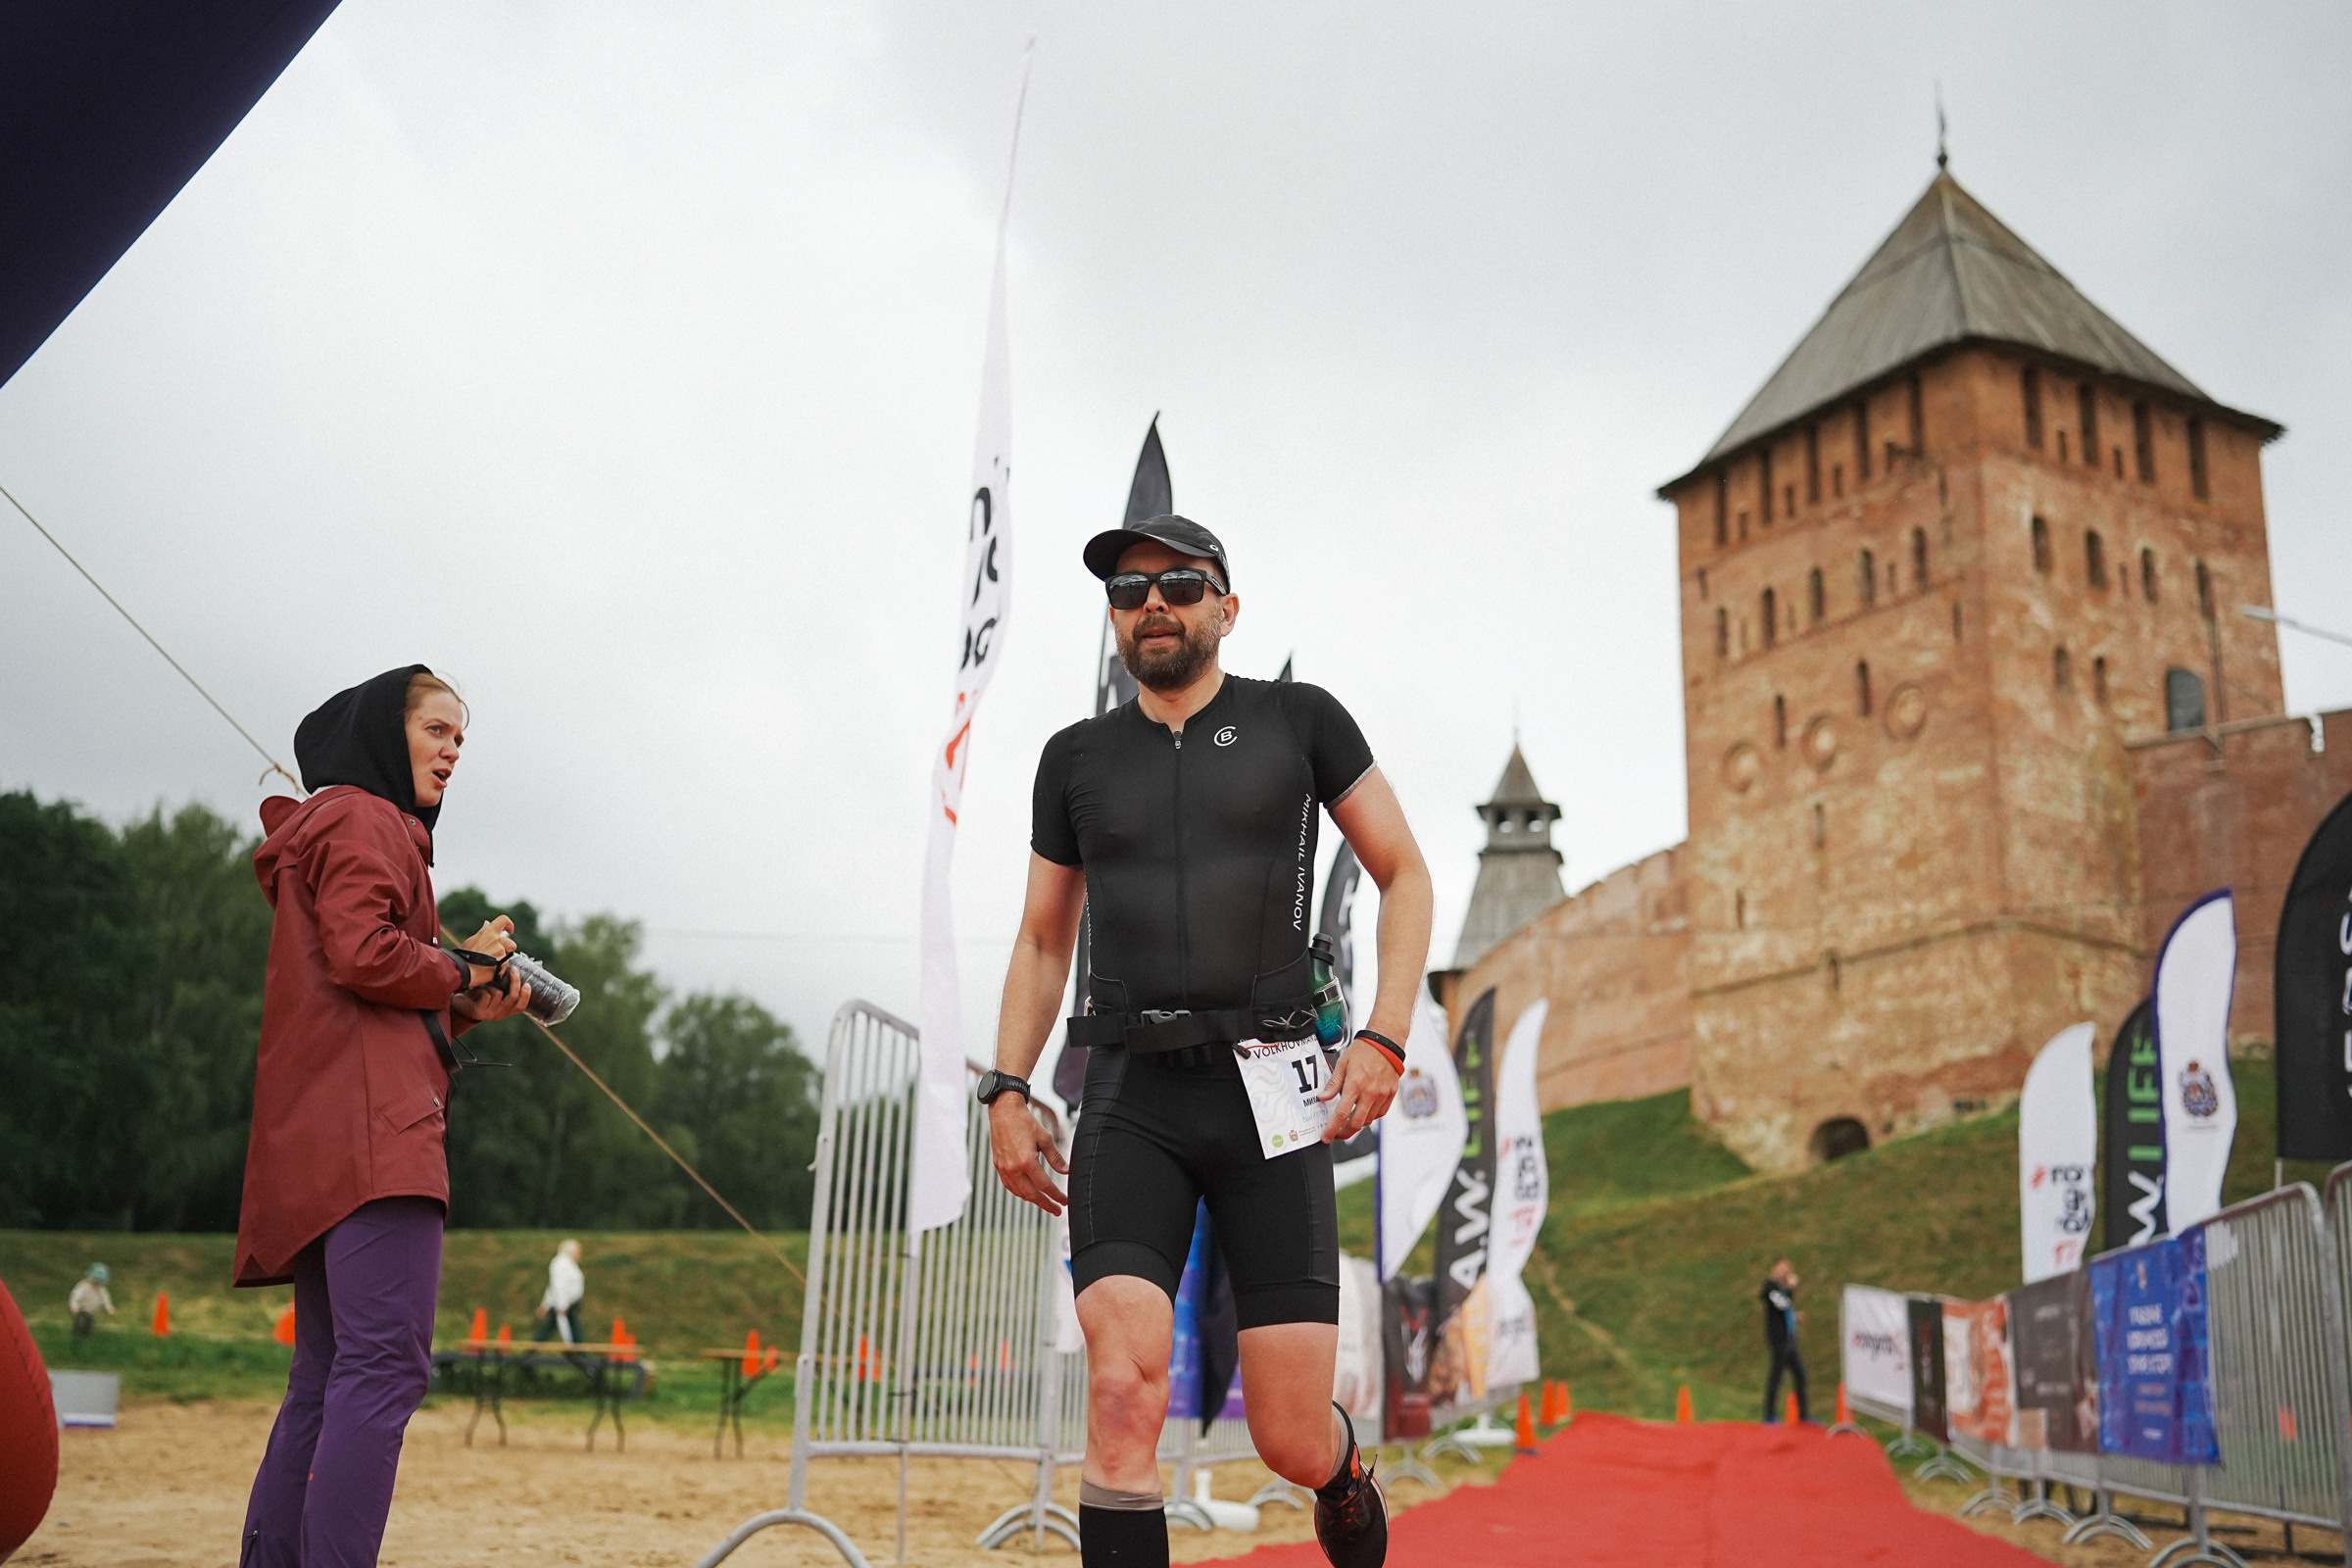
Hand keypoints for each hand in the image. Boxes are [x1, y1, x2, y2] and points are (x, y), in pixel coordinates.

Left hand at [454, 964, 531, 1021]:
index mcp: (505, 1011)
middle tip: (513, 969)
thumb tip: (516, 973)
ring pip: (498, 993)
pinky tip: (476, 992)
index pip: (521, 1007)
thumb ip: (505, 989)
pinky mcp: (479, 1013)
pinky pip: (486, 995)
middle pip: (513, 997)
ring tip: (483, 988)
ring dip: (490, 986)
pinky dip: (482, 990)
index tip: (527, 983)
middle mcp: (499, 1015)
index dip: (526, 995)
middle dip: (515, 982)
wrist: (460, 1004)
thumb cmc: (479, 995)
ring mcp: (489, 1015)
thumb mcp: (494, 992)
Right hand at [456, 915, 518, 987]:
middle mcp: (497, 941)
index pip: (504, 920)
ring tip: (490, 963)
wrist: (463, 971)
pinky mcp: (503, 964)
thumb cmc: (465, 955)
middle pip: (511, 942)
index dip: (509, 924)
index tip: (509, 930)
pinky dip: (499, 968)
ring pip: (508, 955)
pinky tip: (489, 969)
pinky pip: (505, 965)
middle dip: (507, 949)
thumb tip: (487, 923)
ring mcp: (500, 952)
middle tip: (495, 954)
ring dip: (502, 959)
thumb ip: (483, 931)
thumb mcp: (472, 940)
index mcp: (489, 932)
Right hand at [988, 1093, 1069, 1215]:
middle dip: (1046, 1204)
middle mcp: (1013, 1168)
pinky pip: (1009, 1185)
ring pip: (1019, 1192)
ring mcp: (1004, 1168)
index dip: (1056, 1196)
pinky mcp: (998, 1165)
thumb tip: (1066, 1172)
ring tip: (1045, 1202)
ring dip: (1033, 1200)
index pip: (1044, 1186)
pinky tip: (1027, 1193)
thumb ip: (1056, 1158)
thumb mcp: (1045, 1138)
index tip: (1065, 1202)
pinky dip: (1019, 1192)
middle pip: (1031, 1194)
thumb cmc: (1025, 1122)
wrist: (1004, 1111)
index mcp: (1027, 1162)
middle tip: (1057, 1210)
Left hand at [1318, 1038, 1399, 1142]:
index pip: (1341, 1114)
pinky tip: (1364, 1111)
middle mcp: (1370, 1093)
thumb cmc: (1363, 1050)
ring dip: (1357, 1124)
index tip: (1326, 1137)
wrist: (1386, 1041)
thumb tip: (1323, 1099)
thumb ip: (1333, 1084)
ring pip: (1369, 1120)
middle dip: (1345, 1133)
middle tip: (1337, 1134)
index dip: (1332, 1129)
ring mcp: (1382, 1095)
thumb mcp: (1343, 1064)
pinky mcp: (1390, 1094)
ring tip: (1349, 1121)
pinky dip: (1371, 1116)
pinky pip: (1380, 1113)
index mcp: (1355, 1085)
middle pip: (1356, 1124)